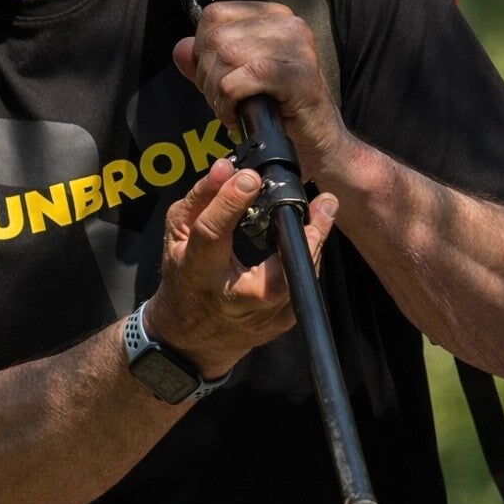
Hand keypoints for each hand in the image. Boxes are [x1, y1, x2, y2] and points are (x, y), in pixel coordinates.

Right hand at [145, 157, 338, 379]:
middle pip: (274, 277)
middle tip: (322, 204)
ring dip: (315, 246)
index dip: (230, 203)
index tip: (250, 177)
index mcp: (198, 272)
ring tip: (325, 210)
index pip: (212, 234)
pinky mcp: (279, 325)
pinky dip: (309, 261)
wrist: (190, 337)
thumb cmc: (183, 276)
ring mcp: (259, 318)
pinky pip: (302, 290)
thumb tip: (225, 167)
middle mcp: (230, 300)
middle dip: (303, 241)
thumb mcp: (178, 234)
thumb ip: (201, 198)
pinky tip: (314, 237)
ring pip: (297, 284)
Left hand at [173, 1, 350, 182]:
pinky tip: (238, 116)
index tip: (212, 76)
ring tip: (230, 108)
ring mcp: (298, 47)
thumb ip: (206, 62)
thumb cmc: (277, 110)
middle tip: (221, 100)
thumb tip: (181, 50)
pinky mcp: (300, 76)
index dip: (201, 48)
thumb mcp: (234, 80)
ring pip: (228, 56)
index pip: (215, 15)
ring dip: (218, 91)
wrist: (316, 143)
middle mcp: (288, 24)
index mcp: (272, 16)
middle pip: (218, 37)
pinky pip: (246, 77)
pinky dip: (231, 100)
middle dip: (207, 76)